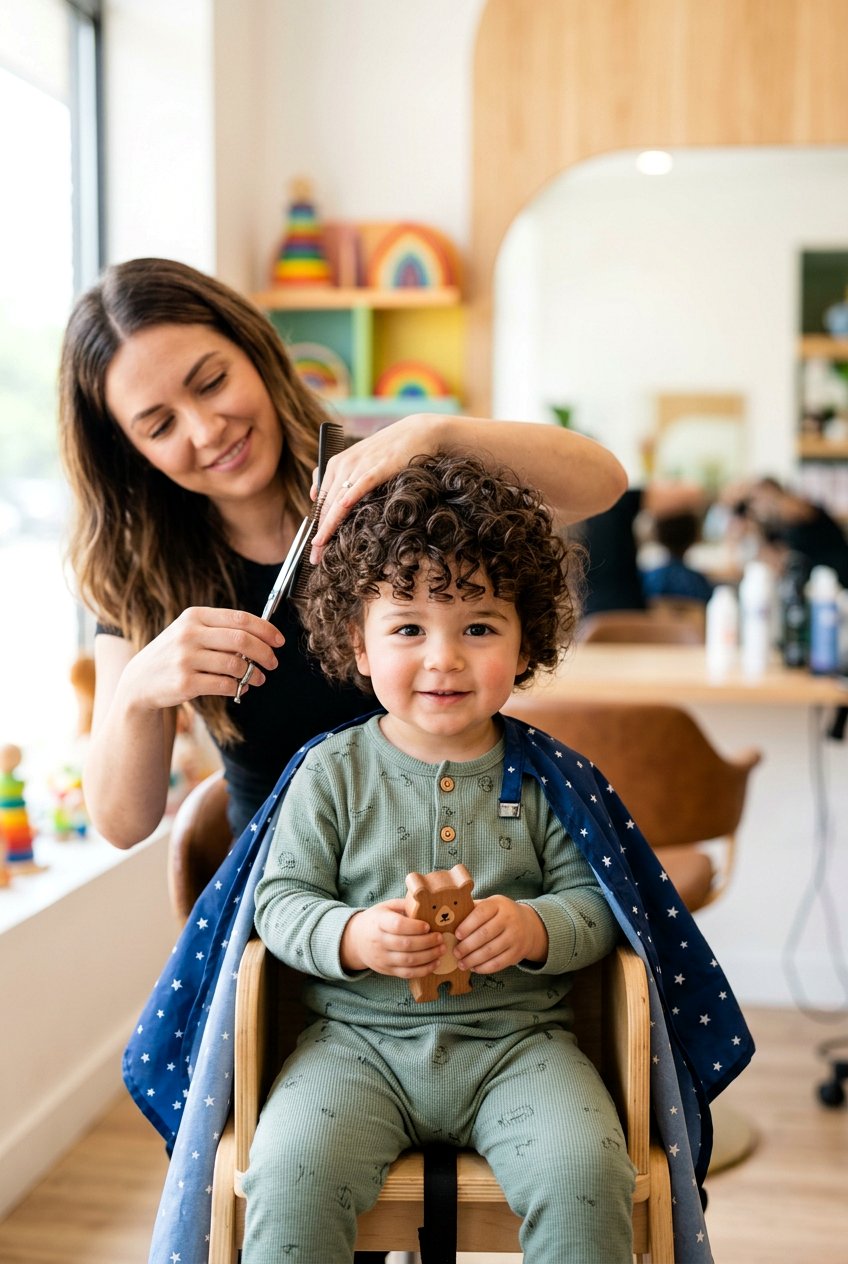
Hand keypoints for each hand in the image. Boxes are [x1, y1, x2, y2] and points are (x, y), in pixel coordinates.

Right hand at [119, 606, 283, 708]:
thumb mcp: (190, 632)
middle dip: (264, 653)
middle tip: (273, 662)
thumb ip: (221, 630)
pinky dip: (238, 687)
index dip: (265, 630)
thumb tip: (262, 636)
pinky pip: (224, 684)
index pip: (240, 619)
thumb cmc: (175, 654)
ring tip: (258, 678)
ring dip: (254, 674)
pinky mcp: (185, 682)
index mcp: (194, 616)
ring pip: (235, 665)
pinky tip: (241, 688)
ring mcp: (185, 659)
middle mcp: (189, 635)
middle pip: (242, 641)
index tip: (279, 641)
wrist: (140, 681)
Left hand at [309, 413, 446, 561]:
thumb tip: (313, 497)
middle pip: (326, 506)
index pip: (320, 502)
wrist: (417, 433)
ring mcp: (360, 465)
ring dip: (329, 526)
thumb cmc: (388, 451)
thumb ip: (336, 478)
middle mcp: (343, 465)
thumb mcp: (357, 461)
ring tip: (322, 548)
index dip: (316, 528)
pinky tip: (342, 508)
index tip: (314, 549)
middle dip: (320, 534)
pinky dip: (351, 495)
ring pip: (339, 500)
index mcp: (335, 465)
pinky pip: (361, 483)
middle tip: (314, 558)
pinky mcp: (379, 466)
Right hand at [340, 899, 445, 975]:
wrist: (356, 940)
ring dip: (429, 956)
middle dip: (427, 942)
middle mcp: (379, 941)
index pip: (397, 925)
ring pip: (408, 961)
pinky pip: (407, 974)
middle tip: (440, 937)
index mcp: (379, 922)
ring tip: (441, 949)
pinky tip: (435, 963)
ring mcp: (383, 958)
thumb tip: (426, 903)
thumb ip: (404, 905)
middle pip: (405, 945)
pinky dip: (424, 970)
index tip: (428, 925)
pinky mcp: (387, 970)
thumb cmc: (376, 920)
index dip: (414, 927)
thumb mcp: (386, 907)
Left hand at [454, 896, 547, 973]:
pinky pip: (499, 963)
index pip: (481, 913)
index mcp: (498, 904)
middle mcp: (509, 919)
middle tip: (456, 953)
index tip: (456, 935)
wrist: (529, 925)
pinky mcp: (517, 953)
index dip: (467, 925)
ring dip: (473, 959)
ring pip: (491, 951)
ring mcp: (515, 937)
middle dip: (467, 946)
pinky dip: (484, 967)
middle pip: (485, 934)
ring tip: (461, 963)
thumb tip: (449, 918)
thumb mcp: (491, 905)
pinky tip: (474, 968)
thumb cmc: (500, 914)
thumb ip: (473, 910)